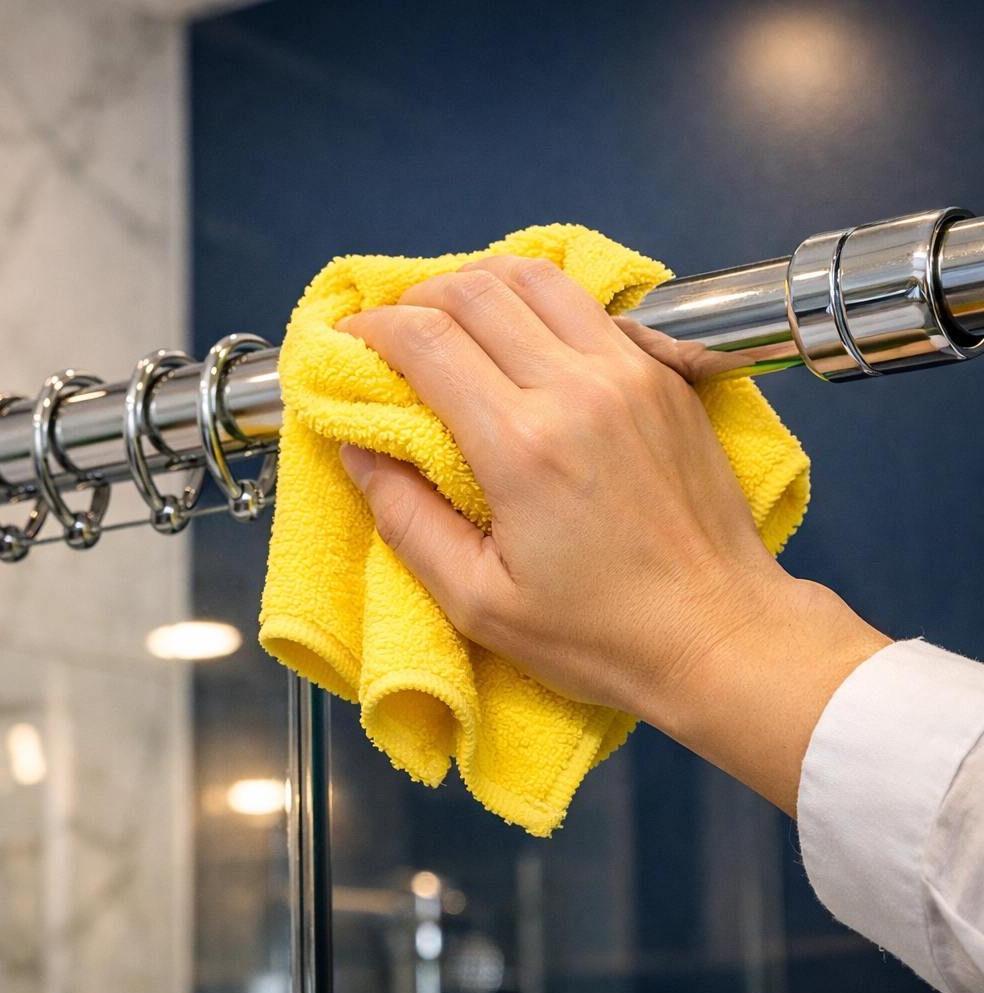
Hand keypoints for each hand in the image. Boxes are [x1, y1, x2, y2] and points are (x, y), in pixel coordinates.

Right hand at [337, 256, 888, 815]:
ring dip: (478, 282)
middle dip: (417, 297)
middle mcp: (578, 389)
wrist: (719, 632)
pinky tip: (521, 332)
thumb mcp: (479, 602)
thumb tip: (360, 451)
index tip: (351, 341)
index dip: (374, 329)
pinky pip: (588, 306)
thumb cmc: (602, 634)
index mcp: (523, 446)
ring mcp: (630, 372)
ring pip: (536, 279)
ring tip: (449, 314)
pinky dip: (538, 300)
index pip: (429, 342)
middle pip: (476, 292)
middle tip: (392, 329)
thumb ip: (406, 520)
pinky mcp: (663, 375)